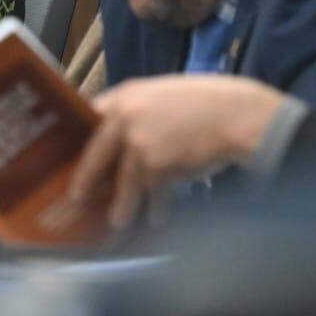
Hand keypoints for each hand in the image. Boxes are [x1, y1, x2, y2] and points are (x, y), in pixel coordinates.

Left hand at [68, 75, 284, 229]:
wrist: (239, 115)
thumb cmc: (210, 103)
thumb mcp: (165, 94)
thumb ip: (141, 111)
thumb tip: (126, 136)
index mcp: (126, 95)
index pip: (89, 116)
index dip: (83, 139)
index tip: (76, 155)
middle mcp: (125, 118)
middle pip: (95, 156)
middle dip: (85, 181)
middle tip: (77, 197)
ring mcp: (138, 144)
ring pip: (123, 185)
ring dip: (122, 207)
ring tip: (117, 221)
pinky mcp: (157, 167)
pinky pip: (152, 196)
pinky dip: (156, 210)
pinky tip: (158, 218)